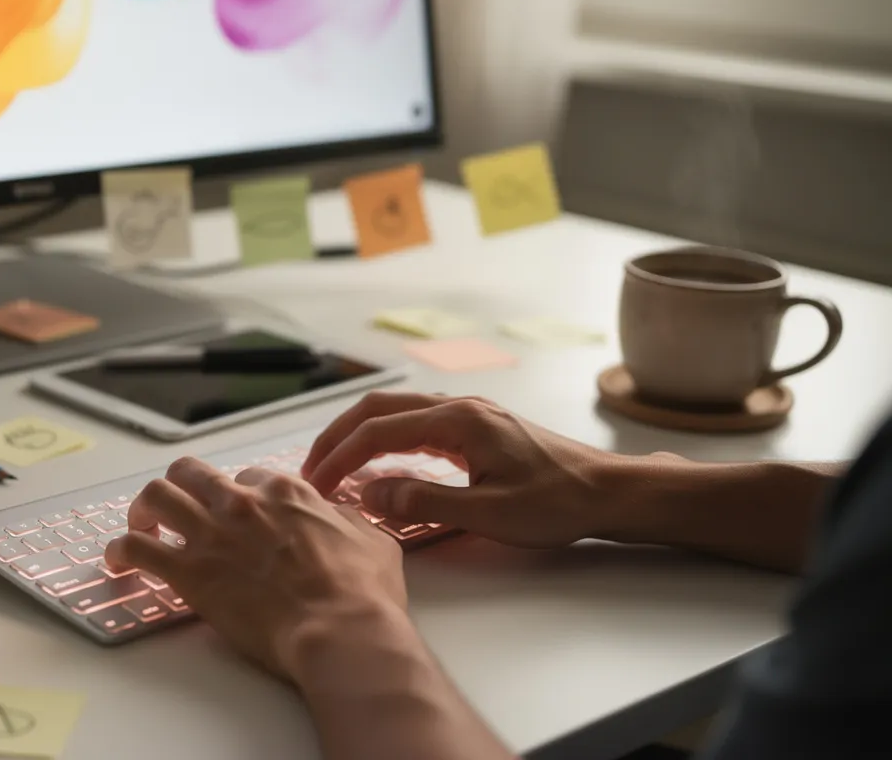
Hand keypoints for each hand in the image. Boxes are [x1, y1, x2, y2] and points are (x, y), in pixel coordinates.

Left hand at [105, 457, 407, 680]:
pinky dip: (121, 550)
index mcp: (285, 492)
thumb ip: (346, 521)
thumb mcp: (372, 540)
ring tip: (141, 525)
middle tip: (179, 507)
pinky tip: (119, 560)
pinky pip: (137, 549)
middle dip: (183, 485)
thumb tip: (338, 519)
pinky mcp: (189, 573)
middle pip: (192, 472)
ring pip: (157, 496)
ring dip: (145, 508)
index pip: (249, 476)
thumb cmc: (362, 593)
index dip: (242, 494)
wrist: (340, 630)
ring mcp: (211, 535)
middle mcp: (242, 504)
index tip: (238, 513)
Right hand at [303, 392, 620, 548]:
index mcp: (459, 421)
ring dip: (360, 435)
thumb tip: (370, 495)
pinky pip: (416, 422)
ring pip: (396, 410)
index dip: (340, 457)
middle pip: (379, 408)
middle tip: (312, 471)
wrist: (607, 491)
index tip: (316, 485)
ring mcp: (469, 413)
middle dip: (338, 437)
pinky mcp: (476, 427)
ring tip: (335, 466)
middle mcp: (459, 407)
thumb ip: (425, 502)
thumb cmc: (557, 502)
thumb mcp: (489, 513)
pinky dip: (385, 438)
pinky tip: (379, 463)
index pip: (378, 431)